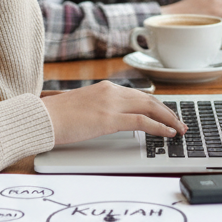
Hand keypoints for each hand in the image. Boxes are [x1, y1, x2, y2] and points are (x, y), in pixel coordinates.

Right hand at [41, 81, 185, 144]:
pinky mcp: (109, 119)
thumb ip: (96, 109)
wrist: (42, 118)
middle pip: (148, 100)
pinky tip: (168, 133)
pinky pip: (142, 122)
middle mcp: (110, 91)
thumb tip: (104, 118)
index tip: (165, 114)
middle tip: (179, 122)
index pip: (137, 95)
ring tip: (179, 129)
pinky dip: (160, 127)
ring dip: (168, 119)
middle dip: (167, 111)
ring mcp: (111, 104)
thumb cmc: (55, 116)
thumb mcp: (81, 108)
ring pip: (150, 108)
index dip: (155, 105)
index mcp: (104, 88)